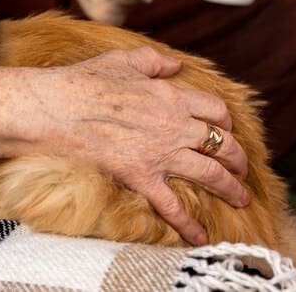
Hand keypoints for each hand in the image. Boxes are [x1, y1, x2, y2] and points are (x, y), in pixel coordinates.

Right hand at [34, 46, 248, 245]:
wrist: (55, 109)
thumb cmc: (82, 81)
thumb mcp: (120, 59)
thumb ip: (152, 59)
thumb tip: (174, 64)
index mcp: (170, 96)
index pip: (214, 110)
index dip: (225, 122)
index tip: (225, 130)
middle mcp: (174, 125)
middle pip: (222, 144)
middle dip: (238, 158)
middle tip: (240, 168)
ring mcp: (160, 153)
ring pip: (211, 174)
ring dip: (231, 188)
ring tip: (240, 199)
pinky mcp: (141, 177)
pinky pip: (172, 206)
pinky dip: (189, 225)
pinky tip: (200, 236)